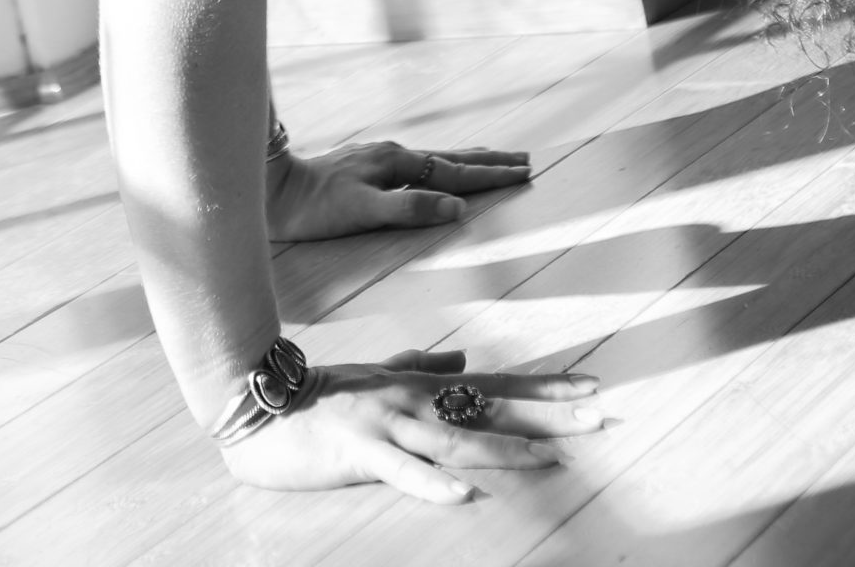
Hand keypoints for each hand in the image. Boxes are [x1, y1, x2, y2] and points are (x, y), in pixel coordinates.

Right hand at [221, 350, 601, 500]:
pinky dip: (433, 483)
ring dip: (506, 447)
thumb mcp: (378, 374)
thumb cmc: (319, 394)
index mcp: (421, 383)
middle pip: (492, 406)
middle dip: (547, 412)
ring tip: (552, 459)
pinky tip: (465, 495)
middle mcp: (414, 398)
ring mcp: (389, 423)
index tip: (592, 387)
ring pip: (457, 437)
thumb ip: (420, 363)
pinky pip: (402, 472)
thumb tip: (462, 359)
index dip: (545, 385)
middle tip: (598, 416)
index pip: (497, 383)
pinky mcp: (360, 451)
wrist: (256, 403)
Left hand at [266, 139, 532, 239]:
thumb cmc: (314, 208)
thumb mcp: (363, 211)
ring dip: (470, 159)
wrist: (272, 191)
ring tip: (496, 157)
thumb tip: (457, 207)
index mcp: (398, 163)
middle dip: (491, 160)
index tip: (525, 172)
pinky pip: (420, 163)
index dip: (491, 175)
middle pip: (454, 156)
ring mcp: (381, 158)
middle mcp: (393, 155)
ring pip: (437, 157)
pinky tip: (439, 167)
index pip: (456, 171)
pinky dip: (443, 164)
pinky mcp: (369, 167)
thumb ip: (411, 209)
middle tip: (526, 159)